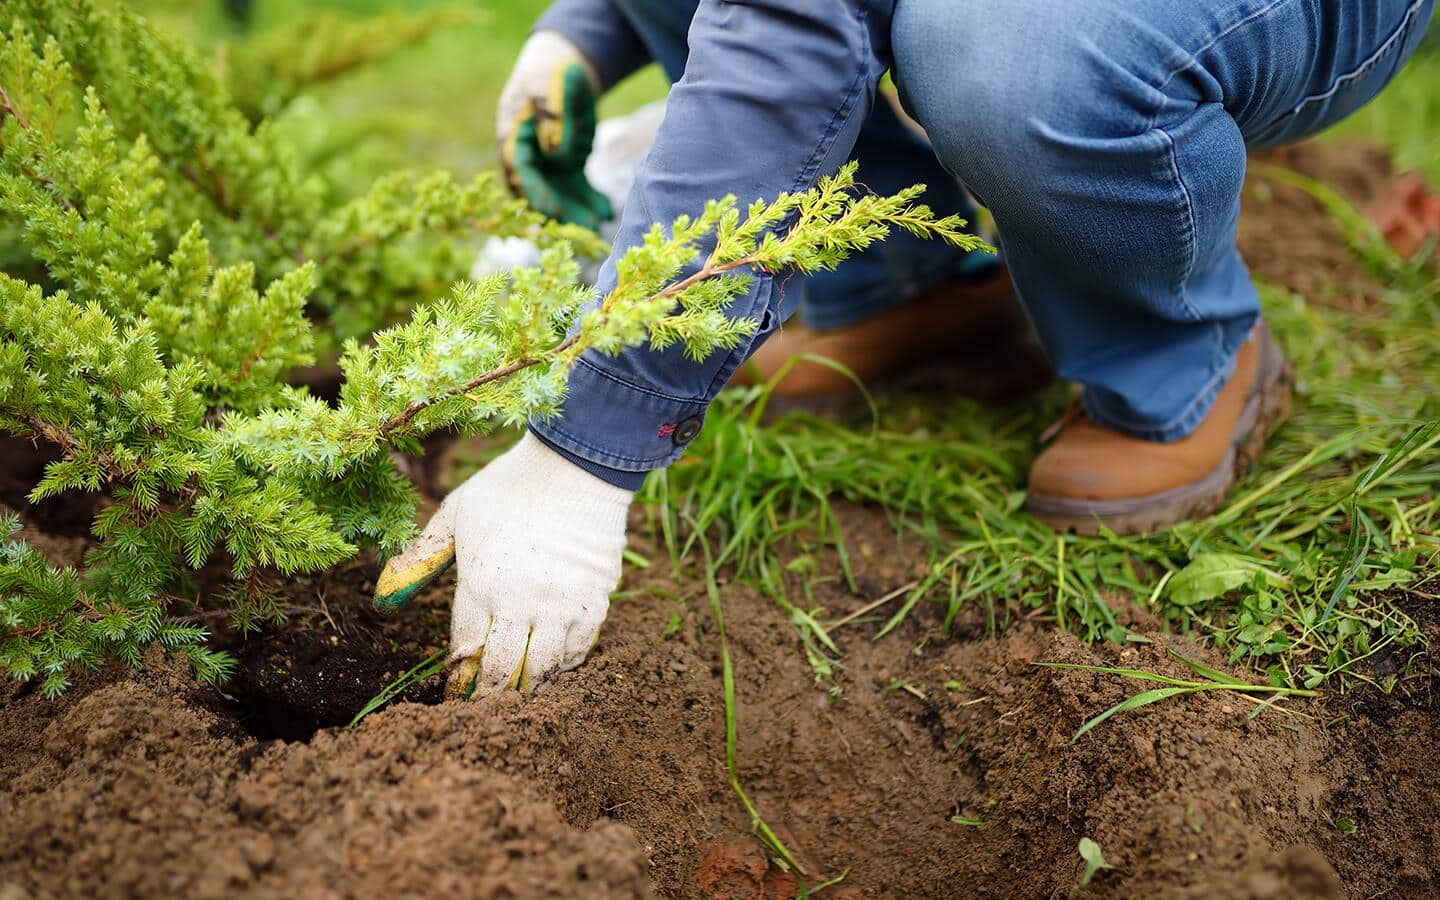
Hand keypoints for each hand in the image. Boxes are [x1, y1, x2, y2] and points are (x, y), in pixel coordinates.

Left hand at [375, 433, 631, 697]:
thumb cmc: (510, 486)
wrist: (576, 465)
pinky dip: (565, 664)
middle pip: (503, 672)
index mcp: (479, 584)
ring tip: (519, 691)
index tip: (455, 691)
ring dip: (528, 686)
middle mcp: (519, 603)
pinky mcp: (594, 601)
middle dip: (489, 695)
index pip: (465, 651)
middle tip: (484, 706)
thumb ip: (421, 559)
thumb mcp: (455, 514)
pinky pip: (579, 650)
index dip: (458, 678)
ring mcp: (561, 605)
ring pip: (543, 669)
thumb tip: (383, 600)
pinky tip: (554, 663)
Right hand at [496, 30, 614, 230]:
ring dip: (578, 213)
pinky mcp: (566, 168)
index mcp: (513, 136)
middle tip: (584, 230)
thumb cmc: (552, 73)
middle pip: (540, 191)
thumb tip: (555, 150)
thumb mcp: (551, 85)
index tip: (552, 209)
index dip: (534, 192)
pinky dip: (591, 201)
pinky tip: (606, 212)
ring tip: (599, 227)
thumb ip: (551, 115)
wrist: (563, 69)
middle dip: (562, 213)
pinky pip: (578, 189)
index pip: (519, 171)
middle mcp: (528, 157)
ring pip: (560, 195)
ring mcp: (547, 165)